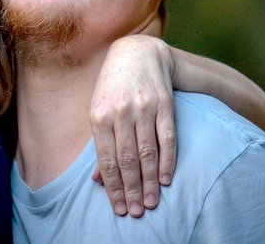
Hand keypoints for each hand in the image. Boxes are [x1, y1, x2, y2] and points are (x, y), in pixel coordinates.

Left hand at [89, 35, 176, 217]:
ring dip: (150, 181)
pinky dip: (168, 160)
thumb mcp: (98, 110)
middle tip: (137, 211)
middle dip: (132, 189)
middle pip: (128, 160)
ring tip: (152, 202)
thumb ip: (100, 145)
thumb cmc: (113, 87)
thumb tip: (97, 180)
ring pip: (148, 152)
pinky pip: (167, 137)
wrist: (137, 52)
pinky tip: (167, 179)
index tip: (120, 208)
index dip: (113, 187)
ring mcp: (144, 108)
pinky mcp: (164, 104)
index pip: (107, 160)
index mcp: (99, 115)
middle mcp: (121, 112)